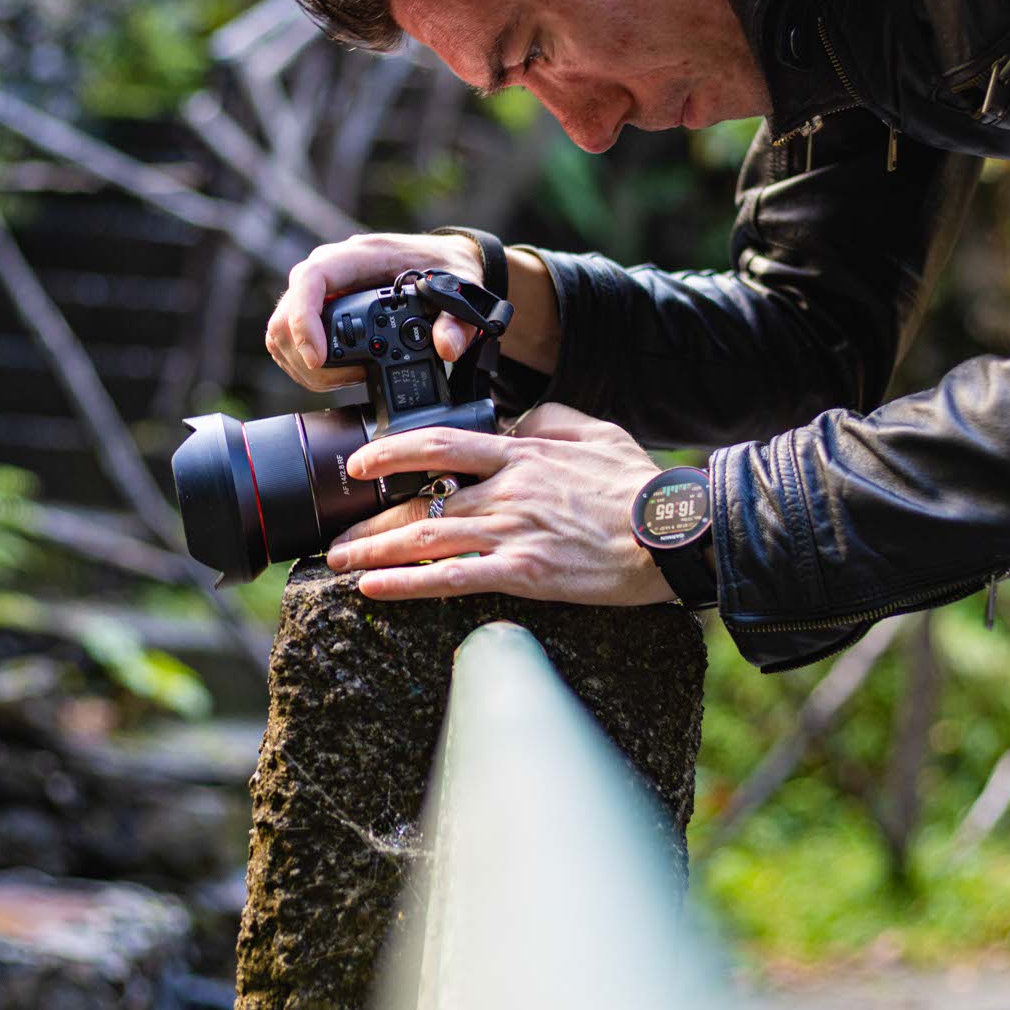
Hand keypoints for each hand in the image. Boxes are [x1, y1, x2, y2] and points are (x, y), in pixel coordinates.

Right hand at [266, 231, 483, 392]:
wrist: (443, 261)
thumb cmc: (446, 268)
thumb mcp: (461, 288)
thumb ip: (456, 319)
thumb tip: (446, 346)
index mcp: (360, 255)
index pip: (311, 279)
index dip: (303, 320)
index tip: (317, 357)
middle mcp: (332, 268)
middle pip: (286, 313)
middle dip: (305, 356)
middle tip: (349, 377)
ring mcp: (322, 289)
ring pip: (281, 331)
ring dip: (304, 365)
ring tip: (350, 376)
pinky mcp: (319, 309)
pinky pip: (290, 339)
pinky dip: (306, 364)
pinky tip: (338, 374)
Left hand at [324, 403, 678, 606]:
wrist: (673, 533)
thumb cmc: (639, 486)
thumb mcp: (597, 432)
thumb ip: (550, 420)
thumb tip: (517, 420)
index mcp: (522, 454)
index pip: (441, 444)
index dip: (392, 450)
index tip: (361, 462)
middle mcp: (507, 491)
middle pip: (421, 500)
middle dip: (372, 519)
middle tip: (336, 532)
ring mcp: (512, 532)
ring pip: (426, 539)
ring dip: (376, 552)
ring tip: (340, 562)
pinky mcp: (524, 573)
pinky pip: (453, 578)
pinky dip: (408, 584)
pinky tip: (376, 589)